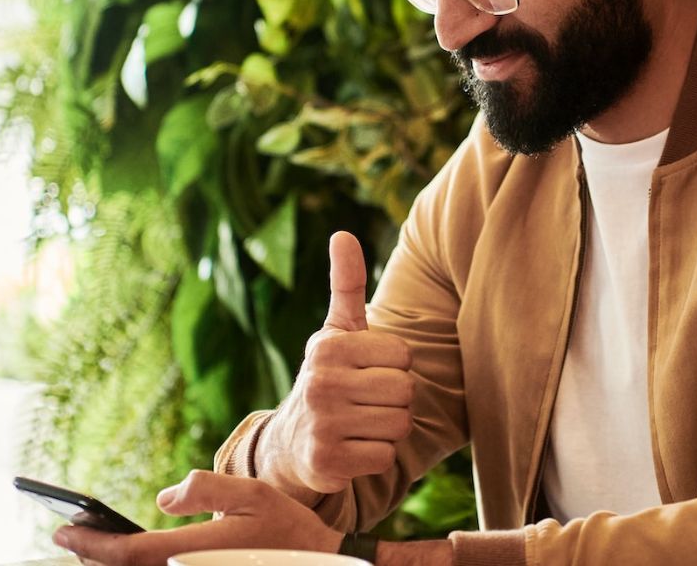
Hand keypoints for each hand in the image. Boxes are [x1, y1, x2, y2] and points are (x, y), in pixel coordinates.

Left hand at [52, 470, 342, 565]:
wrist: (319, 563)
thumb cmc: (286, 526)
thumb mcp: (250, 493)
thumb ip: (204, 488)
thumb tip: (162, 498)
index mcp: (196, 550)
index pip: (128, 553)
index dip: (89, 544)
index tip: (62, 532)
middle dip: (92, 557)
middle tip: (69, 537)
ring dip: (111, 565)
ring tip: (91, 546)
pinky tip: (126, 557)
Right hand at [262, 231, 414, 498]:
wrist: (291, 443)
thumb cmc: (329, 378)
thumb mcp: (336, 331)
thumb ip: (347, 284)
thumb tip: (343, 233)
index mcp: (328, 346)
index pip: (403, 355)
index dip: (394, 366)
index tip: (367, 372)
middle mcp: (320, 382)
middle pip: (405, 390)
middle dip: (395, 399)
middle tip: (366, 402)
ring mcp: (321, 424)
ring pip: (399, 425)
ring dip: (388, 429)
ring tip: (360, 424)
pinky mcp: (326, 462)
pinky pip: (385, 457)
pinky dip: (375, 457)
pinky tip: (353, 449)